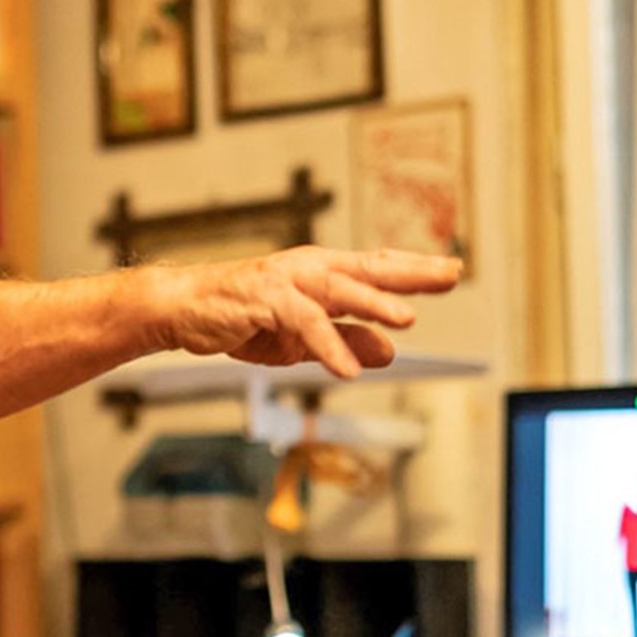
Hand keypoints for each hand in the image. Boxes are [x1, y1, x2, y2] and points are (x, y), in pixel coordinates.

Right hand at [152, 246, 460, 377]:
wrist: (183, 311)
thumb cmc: (241, 319)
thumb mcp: (302, 340)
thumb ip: (346, 340)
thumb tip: (389, 351)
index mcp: (321, 274)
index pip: (376, 268)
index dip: (415, 268)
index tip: (452, 270)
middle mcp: (309, 269)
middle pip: (368, 269)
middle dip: (411, 272)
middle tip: (450, 274)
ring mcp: (287, 281)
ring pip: (339, 290)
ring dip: (373, 304)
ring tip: (406, 319)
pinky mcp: (265, 300)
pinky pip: (303, 323)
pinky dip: (327, 345)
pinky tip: (347, 368)